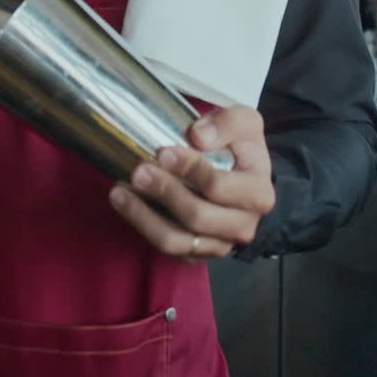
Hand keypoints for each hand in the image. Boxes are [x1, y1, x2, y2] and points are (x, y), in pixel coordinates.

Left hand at [108, 105, 274, 259]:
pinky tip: (127, 204)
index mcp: (257, 193)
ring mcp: (219, 244)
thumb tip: (199, 137)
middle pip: (196, 216)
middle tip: (138, 170)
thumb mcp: (246, 123)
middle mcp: (242, 226)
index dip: (188, 169)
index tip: (162, 151)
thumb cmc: (242, 150)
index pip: (218, 186)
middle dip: (163, 191)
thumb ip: (228, 123)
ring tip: (119, 193)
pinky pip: (167, 249)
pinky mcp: (198, 253)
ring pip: (176, 241)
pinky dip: (143, 227)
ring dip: (143, 217)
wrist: (247, 180)